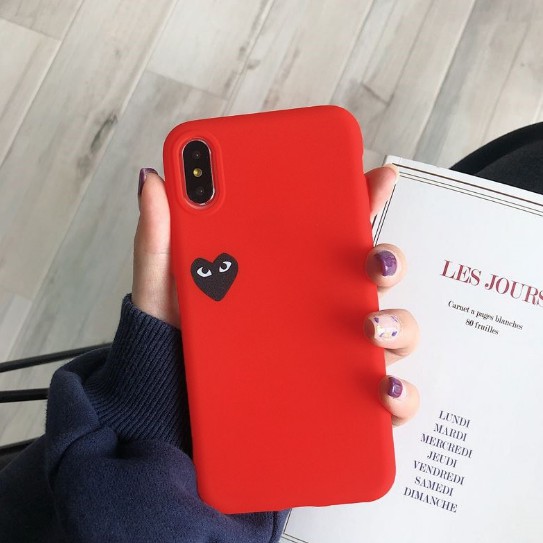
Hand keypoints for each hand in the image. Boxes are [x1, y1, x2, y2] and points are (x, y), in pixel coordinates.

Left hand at [132, 165, 418, 425]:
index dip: (360, 199)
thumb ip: (160, 238)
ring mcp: (331, 355)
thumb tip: (153, 181)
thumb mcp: (164, 288)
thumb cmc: (174, 343)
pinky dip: (398, 396)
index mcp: (284, 273)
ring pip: (390, 332)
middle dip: (387, 260)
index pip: (331, 230)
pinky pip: (382, 400)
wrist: (166, 408)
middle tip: (374, 259)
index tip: (378, 176)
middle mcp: (317, 310)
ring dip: (397, 324)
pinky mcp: (336, 401)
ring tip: (370, 326)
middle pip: (371, 277)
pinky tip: (382, 391)